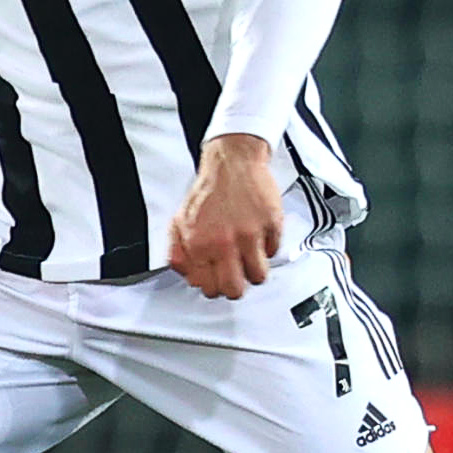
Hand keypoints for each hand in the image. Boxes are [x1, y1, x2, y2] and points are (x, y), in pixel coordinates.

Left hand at [167, 133, 282, 299]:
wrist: (232, 162)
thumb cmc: (208, 191)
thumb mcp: (180, 221)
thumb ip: (179, 252)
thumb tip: (188, 277)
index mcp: (199, 244)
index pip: (209, 288)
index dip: (214, 287)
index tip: (218, 280)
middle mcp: (224, 242)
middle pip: (235, 290)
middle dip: (235, 287)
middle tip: (235, 275)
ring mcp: (250, 234)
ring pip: (258, 276)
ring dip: (254, 270)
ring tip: (248, 258)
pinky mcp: (271, 225)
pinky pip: (273, 251)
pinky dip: (267, 247)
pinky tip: (258, 236)